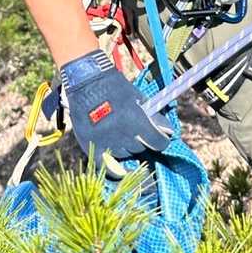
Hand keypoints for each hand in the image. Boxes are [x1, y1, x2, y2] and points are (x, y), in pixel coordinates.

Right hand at [59, 49, 171, 164]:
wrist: (85, 82)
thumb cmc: (114, 86)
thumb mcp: (137, 97)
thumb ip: (151, 116)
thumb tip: (166, 131)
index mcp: (135, 119)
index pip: (158, 142)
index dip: (162, 141)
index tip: (161, 139)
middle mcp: (121, 134)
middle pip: (140, 148)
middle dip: (141, 140)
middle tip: (135, 130)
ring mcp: (105, 142)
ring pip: (125, 155)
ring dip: (126, 147)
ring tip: (119, 134)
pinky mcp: (91, 146)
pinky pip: (106, 168)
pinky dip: (115, 170)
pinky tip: (120, 169)